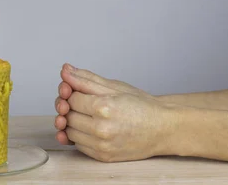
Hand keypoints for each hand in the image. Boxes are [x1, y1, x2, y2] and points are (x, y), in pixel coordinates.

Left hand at [55, 67, 176, 161]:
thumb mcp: (114, 87)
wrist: (162, 128)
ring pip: (69, 132)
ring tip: (88, 116)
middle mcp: (101, 128)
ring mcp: (102, 145)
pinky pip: (78, 145)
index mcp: (103, 107)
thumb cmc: (141, 106)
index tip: (82, 92)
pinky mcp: (103, 156)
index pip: (70, 98)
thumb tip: (64, 70)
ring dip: (73, 123)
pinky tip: (91, 128)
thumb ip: (85, 79)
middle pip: (67, 115)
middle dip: (70, 107)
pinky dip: (80, 136)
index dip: (73, 93)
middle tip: (83, 103)